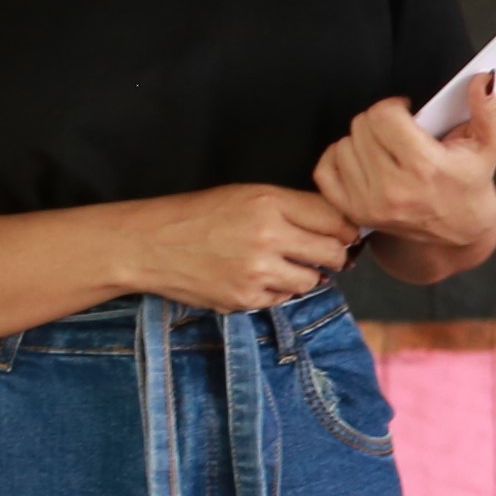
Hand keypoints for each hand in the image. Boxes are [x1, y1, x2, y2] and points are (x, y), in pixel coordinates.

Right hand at [119, 184, 361, 315]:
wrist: (149, 244)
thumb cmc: (200, 215)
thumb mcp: (248, 195)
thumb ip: (293, 207)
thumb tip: (341, 224)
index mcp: (270, 203)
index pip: (335, 219)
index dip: (345, 228)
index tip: (344, 234)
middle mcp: (268, 237)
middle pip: (333, 253)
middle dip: (334, 255)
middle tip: (323, 254)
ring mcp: (257, 272)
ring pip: (312, 281)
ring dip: (305, 275)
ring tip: (282, 264)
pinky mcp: (244, 299)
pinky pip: (282, 299)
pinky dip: (276, 291)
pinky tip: (255, 278)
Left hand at [318, 84, 495, 263]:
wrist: (458, 232)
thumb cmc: (470, 184)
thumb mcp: (489, 145)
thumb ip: (486, 110)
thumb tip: (483, 80)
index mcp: (425, 167)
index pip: (384, 115)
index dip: (394, 106)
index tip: (406, 113)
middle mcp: (394, 188)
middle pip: (362, 126)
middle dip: (379, 121)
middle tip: (397, 132)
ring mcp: (370, 203)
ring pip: (342, 145)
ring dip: (360, 141)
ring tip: (384, 149)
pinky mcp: (354, 212)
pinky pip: (325, 171)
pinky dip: (339, 160)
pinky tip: (361, 160)